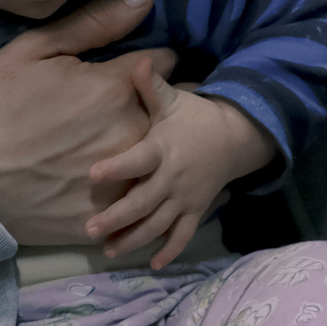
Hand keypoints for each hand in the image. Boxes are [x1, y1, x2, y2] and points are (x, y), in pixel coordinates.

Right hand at [0, 0, 178, 247]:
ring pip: (156, 159)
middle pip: (168, 113)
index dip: (147, 64)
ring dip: (145, 151)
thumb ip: (98, 22)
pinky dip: (124, 189)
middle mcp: (131, 135)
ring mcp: (122, 182)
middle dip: (152, 107)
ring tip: (107, 148)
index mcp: (117, 88)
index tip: (129, 70)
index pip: (164, 64)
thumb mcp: (34, 49)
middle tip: (112, 112)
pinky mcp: (108, 219)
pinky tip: (92, 181)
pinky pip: (133, 198)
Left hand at [83, 59, 274, 267]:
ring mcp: (185, 198)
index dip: (117, 167)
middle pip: (144, 201)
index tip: (93, 174)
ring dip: (134, 238)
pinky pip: (183, 235)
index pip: (138, 160)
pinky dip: (170, 250)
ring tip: (109, 249)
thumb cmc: (194, 117)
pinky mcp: (194, 211)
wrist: (235, 138)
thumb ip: (152, 85)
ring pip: (159, 224)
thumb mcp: (173, 100)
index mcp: (163, 149)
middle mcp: (172, 178)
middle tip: (91, 228)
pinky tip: (153, 264)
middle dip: (118, 217)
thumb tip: (138, 60)